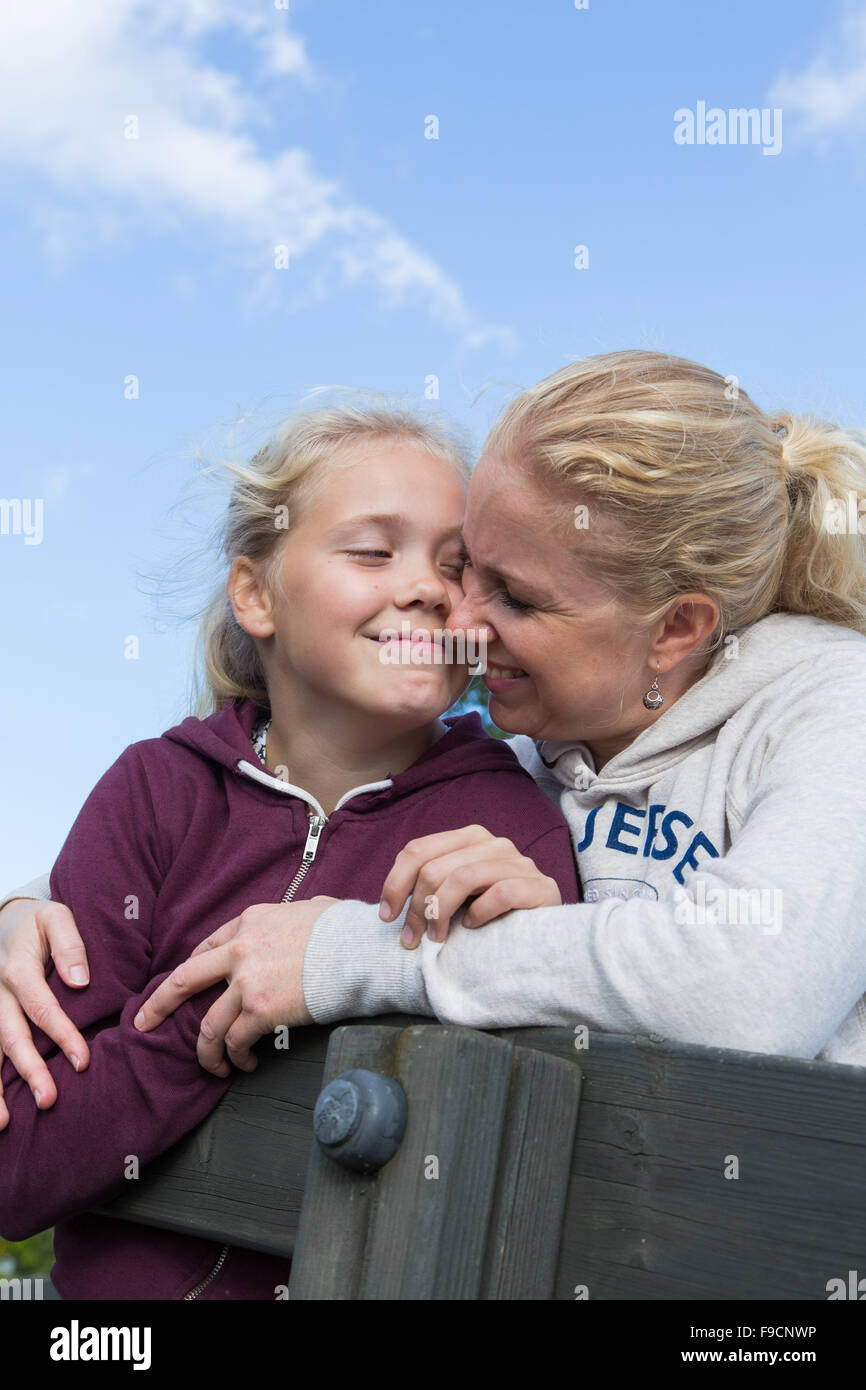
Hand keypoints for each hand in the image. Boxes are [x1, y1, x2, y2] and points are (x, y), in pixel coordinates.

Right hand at [0, 898, 91, 1128]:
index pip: (41, 1007)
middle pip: (11, 1037)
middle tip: (49, 1100)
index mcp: (17, 969)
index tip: (83, 1062)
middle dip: (30, 1071)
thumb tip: (80, 981)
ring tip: (4, 1123)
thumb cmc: (35, 922)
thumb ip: (70, 944)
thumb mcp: (55, 917)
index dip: (63, 1035)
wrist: (3, 920)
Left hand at [132, 897, 337, 1075]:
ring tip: (213, 1066)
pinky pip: (234, 1041)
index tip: (186, 987)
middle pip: (184, 981)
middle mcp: (239, 951)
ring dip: (205, 1051)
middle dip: (158, 1005)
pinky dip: (235, 1057)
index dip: (194, 971)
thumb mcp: (308, 908)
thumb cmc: (342, 930)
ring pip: (207, 1025)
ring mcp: (246, 982)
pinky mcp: (259, 1011)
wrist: (357, 950)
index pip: (207, 948)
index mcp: (249, 922)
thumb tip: (303, 917)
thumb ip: (292, 917)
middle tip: (144, 1022)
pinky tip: (244, 1063)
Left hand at [378, 826, 561, 948]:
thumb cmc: (493, 915)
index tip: (387, 916)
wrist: (548, 933)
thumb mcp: (457, 896)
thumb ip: (431, 887)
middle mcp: (493, 843)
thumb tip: (388, 907)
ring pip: (464, 877)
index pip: (417, 849)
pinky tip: (473, 927)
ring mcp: (519, 862)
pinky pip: (500, 894)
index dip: (395, 882)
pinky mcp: (540, 887)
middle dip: (416, 907)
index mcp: (469, 837)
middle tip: (412, 939)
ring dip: (441, 912)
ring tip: (437, 938)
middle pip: (435, 867)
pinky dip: (480, 913)